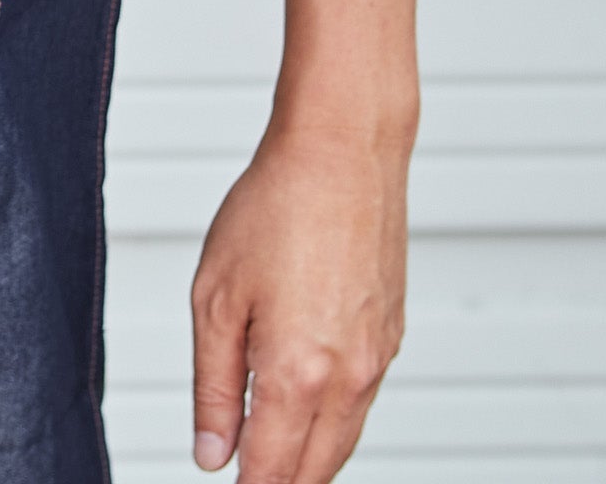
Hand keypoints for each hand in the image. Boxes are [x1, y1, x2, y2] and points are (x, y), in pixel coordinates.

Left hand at [191, 124, 408, 481]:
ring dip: (305, 457)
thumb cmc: (273, 209)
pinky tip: (302, 404)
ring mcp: (378, 360)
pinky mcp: (392, 337)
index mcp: (297, 373)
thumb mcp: (215, 296)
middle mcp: (349, 379)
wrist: (342, 155)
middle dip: (278, 483)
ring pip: (342, 442)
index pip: (272, 472)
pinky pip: (361, 403)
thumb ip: (213, 385)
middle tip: (243, 474)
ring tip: (265, 454)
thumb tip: (212, 455)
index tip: (225, 483)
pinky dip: (330, 420)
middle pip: (314, 471)